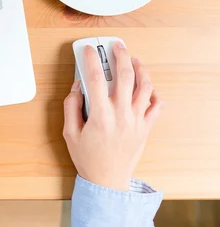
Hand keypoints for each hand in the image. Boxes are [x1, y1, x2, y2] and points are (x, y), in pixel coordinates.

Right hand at [63, 43, 162, 190]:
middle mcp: (121, 115)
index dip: (91, 60)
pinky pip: (156, 105)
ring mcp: (136, 120)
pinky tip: (146, 85)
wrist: (107, 180)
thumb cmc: (88, 158)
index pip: (95, 79)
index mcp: (100, 115)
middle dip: (120, 55)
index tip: (88, 50)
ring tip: (133, 60)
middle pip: (125, 76)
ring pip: (144, 87)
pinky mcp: (145, 127)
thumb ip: (71, 107)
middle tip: (116, 46)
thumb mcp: (69, 133)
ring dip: (139, 69)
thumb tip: (77, 87)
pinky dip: (154, 92)